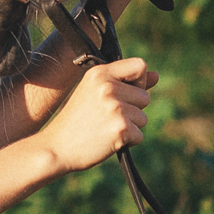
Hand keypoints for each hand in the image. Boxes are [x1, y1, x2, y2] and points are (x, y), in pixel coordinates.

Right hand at [39, 57, 157, 171]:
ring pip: (143, 117)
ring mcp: (115, 107)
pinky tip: (107, 140)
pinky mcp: (121, 128)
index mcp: (100, 73)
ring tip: (104, 128)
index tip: (124, 93)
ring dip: (129, 127)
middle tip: (106, 117)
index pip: (140, 65)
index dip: (138, 81)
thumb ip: (126, 82)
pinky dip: (127, 141)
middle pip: (144, 97)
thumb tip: (156, 75)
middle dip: (132, 110)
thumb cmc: (77, 120)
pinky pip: (139, 135)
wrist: (57, 147)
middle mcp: (108, 87)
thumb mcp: (95, 93)